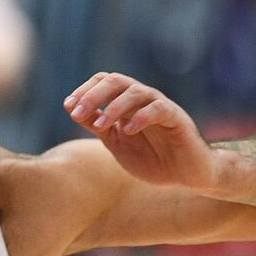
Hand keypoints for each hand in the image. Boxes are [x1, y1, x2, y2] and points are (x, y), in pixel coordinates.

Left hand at [64, 72, 218, 189]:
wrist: (187, 174)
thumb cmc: (152, 157)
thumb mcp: (116, 142)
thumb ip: (97, 125)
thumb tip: (71, 108)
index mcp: (126, 103)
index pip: (104, 81)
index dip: (84, 90)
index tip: (69, 106)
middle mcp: (143, 100)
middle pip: (116, 81)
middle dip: (94, 94)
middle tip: (77, 112)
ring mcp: (161, 107)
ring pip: (136, 92)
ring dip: (114, 107)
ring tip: (101, 124)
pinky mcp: (177, 119)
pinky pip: (159, 109)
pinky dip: (142, 117)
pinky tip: (128, 130)